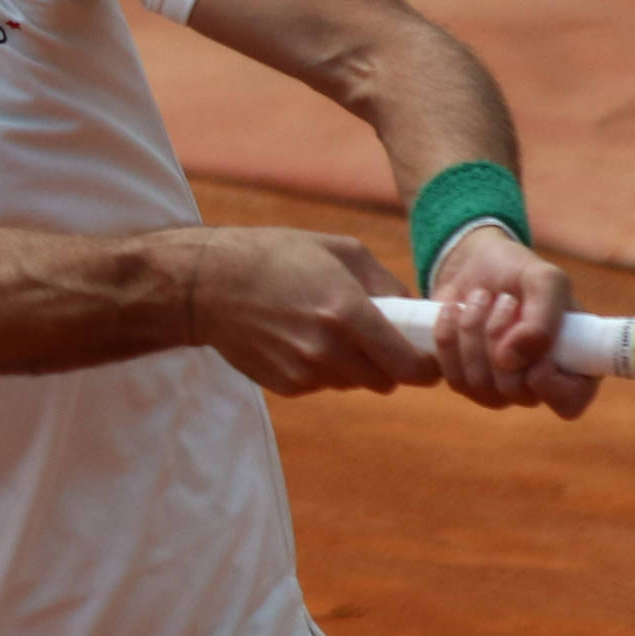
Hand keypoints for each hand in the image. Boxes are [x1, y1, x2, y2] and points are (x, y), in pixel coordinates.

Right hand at [191, 228, 440, 396]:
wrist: (208, 285)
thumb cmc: (275, 256)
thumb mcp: (339, 250)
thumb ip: (385, 283)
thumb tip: (412, 309)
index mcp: (347, 313)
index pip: (407, 367)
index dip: (426, 368)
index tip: (428, 359)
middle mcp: (327, 350)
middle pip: (384, 382)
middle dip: (389, 364)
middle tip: (381, 340)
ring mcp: (304, 372)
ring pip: (352, 384)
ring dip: (354, 366)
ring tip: (331, 332)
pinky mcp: (285, 386)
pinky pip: (321, 385)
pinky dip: (323, 369)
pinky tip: (301, 339)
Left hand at [429, 227, 597, 419]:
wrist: (476, 265)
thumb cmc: (520, 273)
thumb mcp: (545, 280)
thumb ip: (543, 319)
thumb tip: (511, 361)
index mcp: (572, 364)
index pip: (569, 402)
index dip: (550, 384)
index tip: (536, 351)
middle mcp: (534, 384)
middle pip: (512, 390)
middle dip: (499, 336)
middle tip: (505, 299)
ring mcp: (496, 387)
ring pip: (476, 383)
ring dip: (472, 330)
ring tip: (481, 297)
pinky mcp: (462, 380)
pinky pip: (447, 377)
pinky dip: (446, 336)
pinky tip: (452, 310)